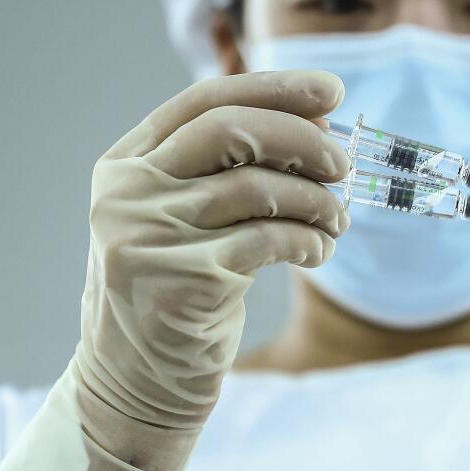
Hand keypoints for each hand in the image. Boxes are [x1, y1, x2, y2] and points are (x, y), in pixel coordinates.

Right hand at [73, 70, 350, 470]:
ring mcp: (146, 237)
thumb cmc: (177, 287)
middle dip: (301, 138)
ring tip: (337, 219)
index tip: (330, 90)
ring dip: (315, 200)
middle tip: (344, 162)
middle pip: (230, 131)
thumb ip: (232, 168)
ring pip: (256, 188)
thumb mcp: (187, 217)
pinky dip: (308, 239)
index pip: (204, 100)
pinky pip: (267, 240)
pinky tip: (320, 250)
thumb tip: (319, 120)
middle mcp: (126, 193)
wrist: (136, 382)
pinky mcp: (180, 282)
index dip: (274, 88)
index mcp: (125, 163)